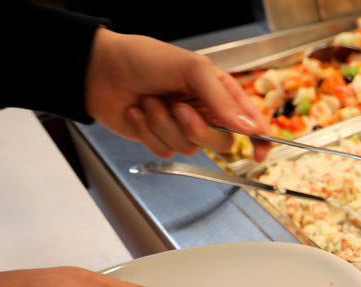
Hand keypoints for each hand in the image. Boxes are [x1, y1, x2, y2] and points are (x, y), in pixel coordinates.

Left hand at [84, 28, 271, 160]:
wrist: (99, 68)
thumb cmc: (145, 59)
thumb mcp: (191, 70)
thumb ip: (222, 99)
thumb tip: (249, 128)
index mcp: (219, 92)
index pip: (250, 121)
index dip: (260, 139)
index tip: (261, 153)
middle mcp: (204, 112)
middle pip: (221, 142)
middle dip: (197, 129)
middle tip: (178, 108)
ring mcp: (181, 128)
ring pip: (189, 148)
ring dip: (164, 125)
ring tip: (149, 101)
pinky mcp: (159, 139)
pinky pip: (165, 151)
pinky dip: (148, 133)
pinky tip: (137, 112)